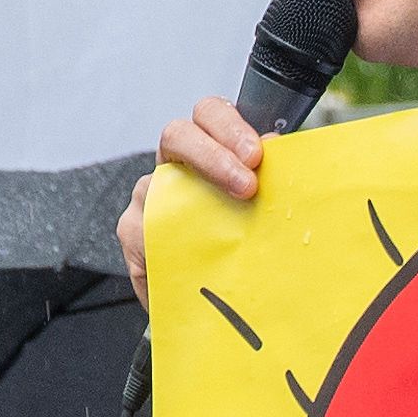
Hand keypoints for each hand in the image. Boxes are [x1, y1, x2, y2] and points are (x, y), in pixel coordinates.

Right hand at [118, 97, 265, 303]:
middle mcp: (174, 168)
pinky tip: (192, 267)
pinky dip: (168, 250)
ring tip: (223, 234)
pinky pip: (143, 234)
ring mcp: (148, 198)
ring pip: (155, 185)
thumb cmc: (244, 249)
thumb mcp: (261, 214)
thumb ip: (269, 186)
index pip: (210, 116)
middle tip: (244, 184)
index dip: (230, 127)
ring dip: (193, 208)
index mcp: (208, 152)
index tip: (255, 155)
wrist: (217, 300)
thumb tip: (284, 166)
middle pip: (177, 135)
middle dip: (212, 153)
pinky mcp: (133, 234)